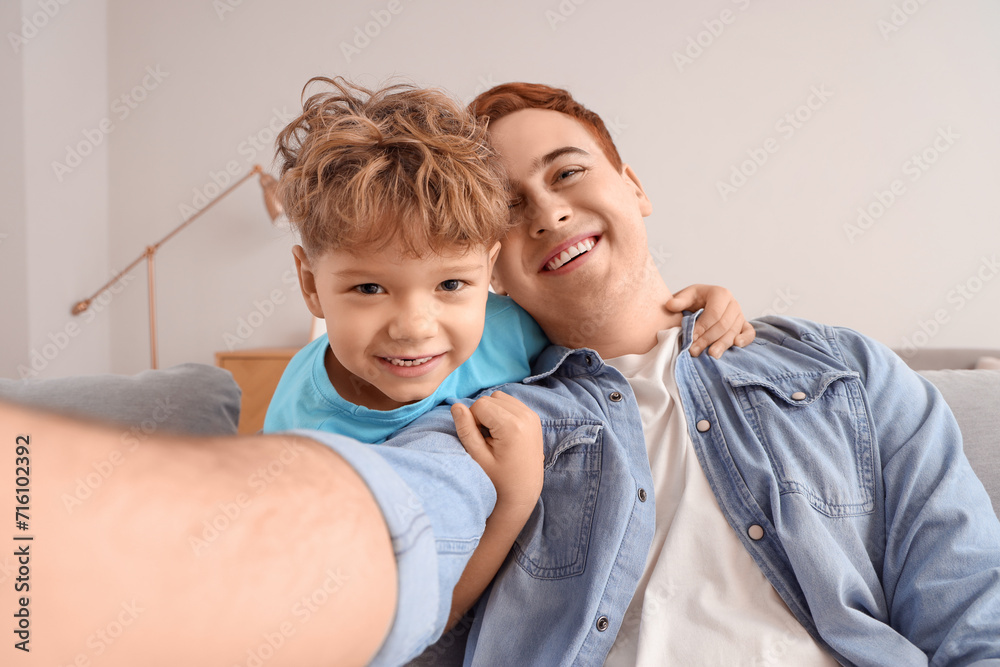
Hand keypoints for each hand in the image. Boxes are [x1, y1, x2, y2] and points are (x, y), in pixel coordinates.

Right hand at [451, 391, 543, 513]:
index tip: (481, 441)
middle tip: (487, 440)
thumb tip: (456, 406)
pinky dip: (502, 413)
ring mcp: (532, 416)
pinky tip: (503, 434)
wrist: (523, 492)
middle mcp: (526, 416)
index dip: (473, 421)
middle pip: (490, 399)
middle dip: (483, 415)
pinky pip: (511, 403)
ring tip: (495, 437)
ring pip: (500, 398)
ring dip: (492, 413)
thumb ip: (466, 429)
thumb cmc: (497, 480)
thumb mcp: (477, 457)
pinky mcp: (534, 418)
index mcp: (512, 426)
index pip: (479, 404)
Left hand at [666, 284, 755, 357]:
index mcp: (720, 293)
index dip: (702, 327)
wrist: (700, 304)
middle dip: (708, 339)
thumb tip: (670, 305)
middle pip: (723, 324)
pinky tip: (736, 345)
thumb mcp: (686, 297)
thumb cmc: (693, 300)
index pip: (713, 313)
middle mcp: (733, 303)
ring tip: (710, 355)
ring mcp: (740, 315)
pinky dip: (745, 339)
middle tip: (694, 350)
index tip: (691, 338)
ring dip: (721, 344)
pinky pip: (749, 333)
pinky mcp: (743, 325)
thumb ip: (679, 301)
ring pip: (733, 331)